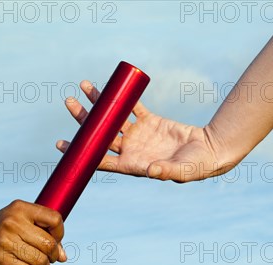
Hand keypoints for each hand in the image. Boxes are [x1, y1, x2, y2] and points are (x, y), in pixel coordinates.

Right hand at [0, 200, 65, 264]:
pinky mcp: (1, 260)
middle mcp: (13, 223)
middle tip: (49, 258)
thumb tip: (64, 256)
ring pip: (41, 261)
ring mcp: (6, 242)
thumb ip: (41, 231)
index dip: (60, 233)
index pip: (54, 219)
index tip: (55, 239)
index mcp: (20, 208)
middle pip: (49, 244)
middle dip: (53, 255)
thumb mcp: (18, 219)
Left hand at [57, 81, 236, 182]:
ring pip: (112, 117)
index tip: (62, 145)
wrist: (210, 151)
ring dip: (98, 103)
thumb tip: (151, 170)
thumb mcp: (181, 172)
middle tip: (70, 103)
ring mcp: (138, 134)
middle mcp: (130, 149)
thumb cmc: (195, 167)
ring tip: (84, 86)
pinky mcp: (150, 121)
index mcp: (131, 164)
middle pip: (100, 134)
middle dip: (84, 120)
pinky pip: (132, 106)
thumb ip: (166, 172)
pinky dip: (122, 96)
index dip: (81, 152)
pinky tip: (111, 84)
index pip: (100, 159)